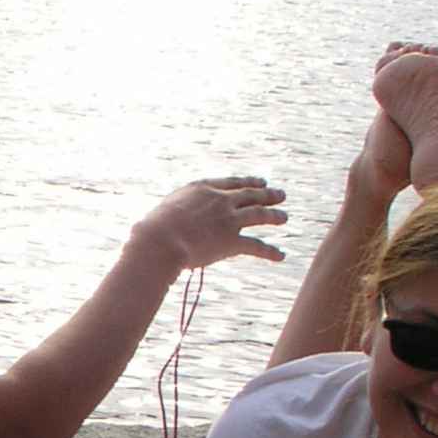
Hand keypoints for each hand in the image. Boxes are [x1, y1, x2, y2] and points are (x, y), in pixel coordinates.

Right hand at [127, 176, 288, 277]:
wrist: (159, 240)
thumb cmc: (153, 227)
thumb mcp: (166, 209)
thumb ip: (178, 210)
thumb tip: (173, 220)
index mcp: (203, 188)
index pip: (233, 183)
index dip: (249, 182)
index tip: (260, 182)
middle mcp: (221, 200)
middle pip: (251, 194)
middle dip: (268, 194)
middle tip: (280, 195)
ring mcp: (229, 219)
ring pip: (260, 215)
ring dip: (274, 216)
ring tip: (284, 218)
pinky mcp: (232, 241)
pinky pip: (257, 246)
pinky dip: (270, 252)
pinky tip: (280, 255)